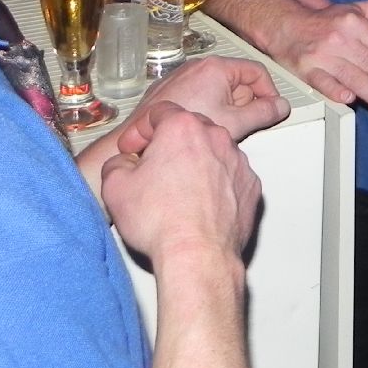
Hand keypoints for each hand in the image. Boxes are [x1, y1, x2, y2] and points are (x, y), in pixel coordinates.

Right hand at [102, 101, 261, 261]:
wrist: (198, 254)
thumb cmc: (158, 219)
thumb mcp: (116, 187)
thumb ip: (116, 164)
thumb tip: (124, 164)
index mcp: (183, 128)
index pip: (159, 112)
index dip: (140, 130)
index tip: (131, 149)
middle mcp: (217, 137)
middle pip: (190, 129)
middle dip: (170, 144)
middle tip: (153, 167)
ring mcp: (239, 161)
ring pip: (213, 152)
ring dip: (196, 163)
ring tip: (178, 190)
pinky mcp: (251, 185)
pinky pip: (230, 176)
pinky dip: (217, 183)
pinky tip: (201, 204)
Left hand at [120, 57, 290, 145]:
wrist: (141, 141)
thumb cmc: (184, 130)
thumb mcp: (234, 123)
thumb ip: (263, 113)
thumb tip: (280, 107)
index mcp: (216, 67)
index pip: (257, 71)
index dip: (269, 91)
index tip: (271, 109)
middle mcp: (197, 66)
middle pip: (237, 80)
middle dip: (243, 103)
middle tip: (240, 124)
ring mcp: (181, 77)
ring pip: (217, 89)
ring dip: (224, 107)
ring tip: (216, 128)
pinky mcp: (168, 90)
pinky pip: (197, 94)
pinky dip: (204, 107)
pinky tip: (198, 127)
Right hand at [266, 0, 367, 111]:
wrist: (285, 26)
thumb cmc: (324, 21)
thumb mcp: (357, 9)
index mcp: (353, 22)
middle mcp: (339, 38)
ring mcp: (322, 55)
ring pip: (353, 77)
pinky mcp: (307, 70)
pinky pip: (325, 84)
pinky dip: (337, 92)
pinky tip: (351, 100)